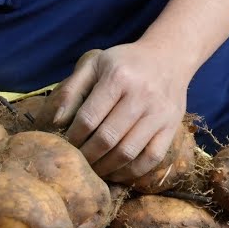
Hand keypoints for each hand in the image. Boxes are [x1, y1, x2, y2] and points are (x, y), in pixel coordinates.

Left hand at [42, 43, 189, 182]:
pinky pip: (151, 158)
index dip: (74, 137)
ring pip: (128, 152)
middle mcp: (141, 95)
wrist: (169, 56)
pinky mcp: (172, 126)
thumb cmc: (125, 62)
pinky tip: (117, 172)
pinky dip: (132, 171)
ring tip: (94, 169)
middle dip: (87, 156)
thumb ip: (72, 89)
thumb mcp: (94, 64)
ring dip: (106, 167)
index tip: (66, 145)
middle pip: (107, 138)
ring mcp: (159, 113)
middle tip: (78, 162)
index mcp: (118, 77)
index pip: (89, 117)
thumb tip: (57, 122)